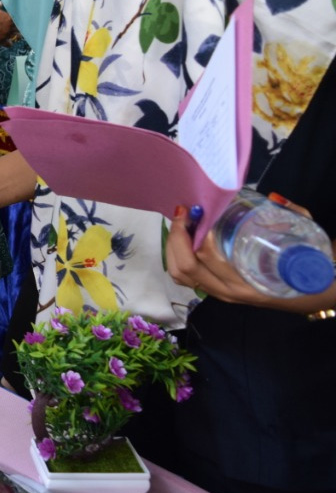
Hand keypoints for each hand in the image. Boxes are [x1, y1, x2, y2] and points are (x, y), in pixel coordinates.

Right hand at [0, 2, 15, 45]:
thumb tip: (0, 3)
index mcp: (9, 18)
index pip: (19, 20)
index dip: (17, 20)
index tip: (14, 20)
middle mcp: (10, 27)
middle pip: (19, 28)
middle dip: (17, 27)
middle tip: (15, 27)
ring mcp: (6, 34)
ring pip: (16, 36)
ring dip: (15, 35)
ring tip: (12, 34)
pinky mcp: (1, 41)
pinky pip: (9, 44)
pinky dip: (9, 43)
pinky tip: (7, 41)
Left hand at [168, 204, 335, 313]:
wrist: (318, 294)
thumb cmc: (311, 265)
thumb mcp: (308, 239)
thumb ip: (291, 216)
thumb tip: (273, 198)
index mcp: (249, 282)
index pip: (209, 258)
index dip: (195, 232)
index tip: (196, 209)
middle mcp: (231, 292)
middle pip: (185, 267)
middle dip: (176, 237)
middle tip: (183, 212)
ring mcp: (222, 294)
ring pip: (180, 275)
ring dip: (173, 247)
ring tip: (181, 223)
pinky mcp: (218, 293)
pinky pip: (187, 278)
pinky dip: (177, 257)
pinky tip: (185, 238)